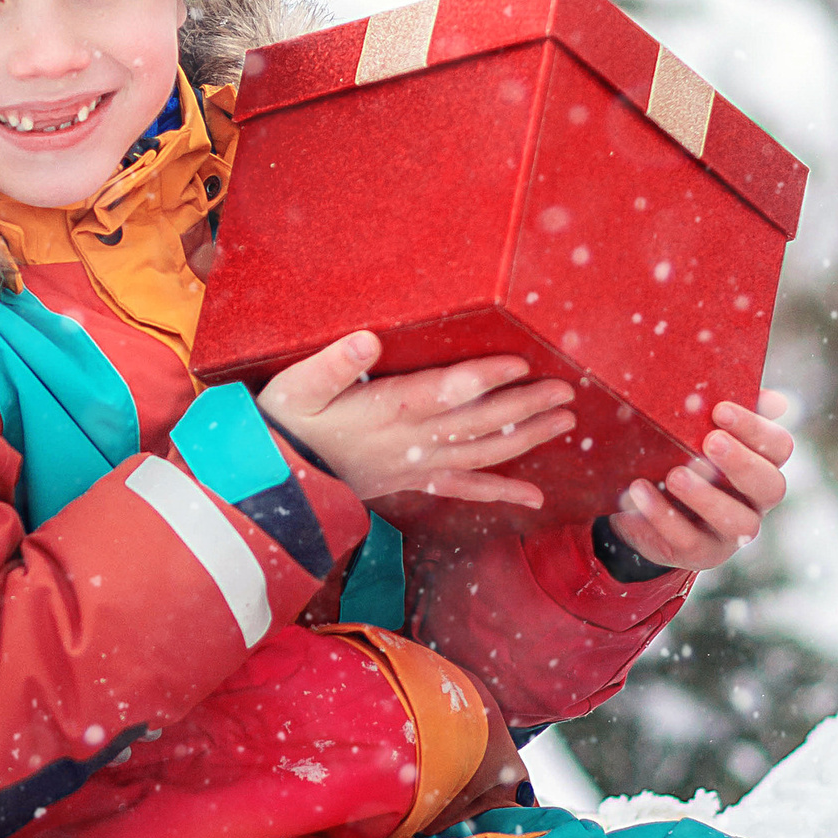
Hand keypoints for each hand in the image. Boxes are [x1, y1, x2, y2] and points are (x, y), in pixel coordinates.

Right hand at [257, 332, 576, 509]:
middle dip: (523, 406)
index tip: (520, 363)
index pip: (443, 393)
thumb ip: (332, 364)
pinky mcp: (412, 480)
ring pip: (481, 454)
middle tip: (565, 390)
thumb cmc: (283, 423)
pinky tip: (534, 497)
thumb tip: (367, 340)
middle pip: (476, 423)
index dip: (482, 378)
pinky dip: (499, 492)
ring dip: (525, 439)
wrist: (273, 481)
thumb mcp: (296, 388)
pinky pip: (463, 489)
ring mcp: (414, 465)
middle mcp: (409, 441)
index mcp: (384, 411)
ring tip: (564, 422)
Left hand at [606, 396, 792, 574]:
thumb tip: (773, 400)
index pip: (779, 447)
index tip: (720, 410)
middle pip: (771, 486)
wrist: (638, 503)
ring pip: (739, 522)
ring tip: (675, 475)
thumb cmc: (674, 453)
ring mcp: (731, 531)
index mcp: (760, 463)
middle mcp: (755, 500)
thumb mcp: (692, 428)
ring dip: (707, 497)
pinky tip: (639, 491)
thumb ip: (720, 410)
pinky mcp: (700, 553)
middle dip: (742, 462)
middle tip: (710, 441)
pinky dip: (663, 515)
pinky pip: (688, 540)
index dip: (755, 429)